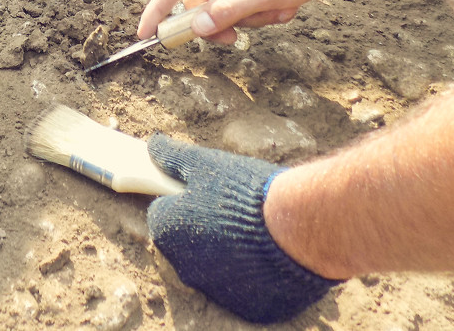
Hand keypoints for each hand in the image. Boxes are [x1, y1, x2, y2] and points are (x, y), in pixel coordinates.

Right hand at [137, 0, 344, 44]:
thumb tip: (197, 27)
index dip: (156, 12)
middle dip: (222, 26)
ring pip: (228, 12)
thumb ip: (227, 13)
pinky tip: (284, 4)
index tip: (145, 33)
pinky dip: (264, 13)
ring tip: (278, 8)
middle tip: (237, 39)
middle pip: (202, 8)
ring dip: (253, 19)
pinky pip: (246, 7)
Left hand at [146, 135, 340, 323]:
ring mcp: (214, 290)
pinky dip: (253, 274)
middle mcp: (183, 267)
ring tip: (255, 231)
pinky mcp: (246, 306)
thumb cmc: (245, 192)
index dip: (185, 201)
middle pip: (187, 244)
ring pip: (215, 267)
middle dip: (204, 229)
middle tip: (234, 212)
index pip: (164, 214)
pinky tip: (269, 255)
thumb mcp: (205, 164)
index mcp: (166, 231)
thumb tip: (155, 145)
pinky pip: (244, 287)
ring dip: (227, 253)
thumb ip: (174, 157)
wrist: (298, 228)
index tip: (205, 194)